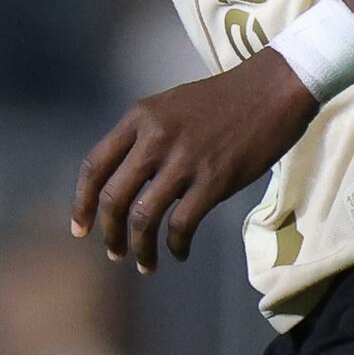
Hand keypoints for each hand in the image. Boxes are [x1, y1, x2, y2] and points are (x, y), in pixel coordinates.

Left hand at [71, 55, 313, 271]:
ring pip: (143, 217)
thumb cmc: (222, 100)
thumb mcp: (170, 106)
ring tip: (143, 264)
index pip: (95, 166)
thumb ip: (143, 137)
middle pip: (114, 197)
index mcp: (139, 117)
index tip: (80, 228)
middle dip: (108, 233)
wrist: (272, 90)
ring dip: (139, 248)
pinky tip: (179, 252)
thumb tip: (124, 181)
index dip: (82, 202)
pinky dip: (176, 245)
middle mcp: (154, 138)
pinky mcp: (214, 180)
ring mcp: (184, 160)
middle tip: (114, 252)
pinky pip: (182, 224)